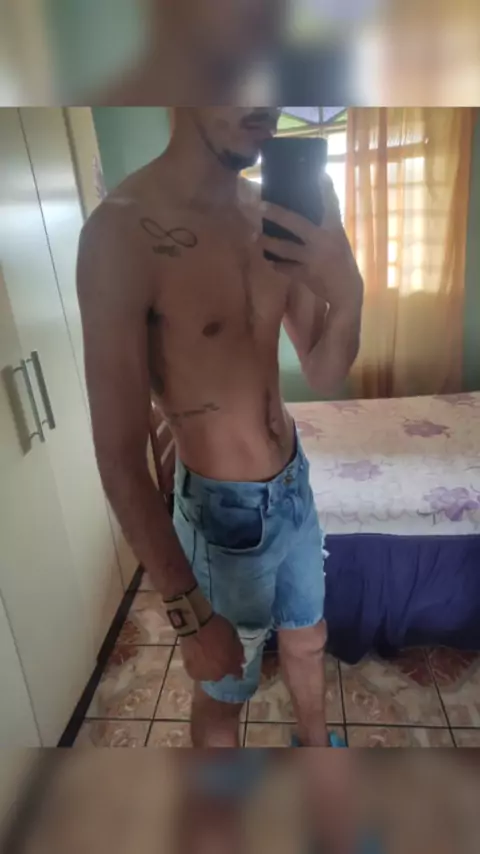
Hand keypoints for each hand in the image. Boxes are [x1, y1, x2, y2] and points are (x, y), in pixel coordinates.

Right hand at [180, 613, 244, 682]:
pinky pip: (197, 671)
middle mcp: (218, 675)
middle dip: (221, 666)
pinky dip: (197, 666)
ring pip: (209, 674)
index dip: (237, 668)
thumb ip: (238, 650)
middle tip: (216, 655)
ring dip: (209, 667)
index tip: (234, 664)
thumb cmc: (216, 627)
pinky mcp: (191, 673)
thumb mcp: (233, 635)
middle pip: (222, 673)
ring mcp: (204, 675)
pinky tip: (196, 656)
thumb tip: (241, 661)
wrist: (194, 626)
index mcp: (230, 665)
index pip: (237, 673)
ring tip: (204, 655)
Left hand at [259, 176, 362, 315]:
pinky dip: (274, 264)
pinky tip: (265, 258)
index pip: (330, 204)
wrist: (346, 291)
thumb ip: (326, 224)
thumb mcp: (338, 240)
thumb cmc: (341, 261)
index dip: (325, 189)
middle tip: (260, 205)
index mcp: (334, 230)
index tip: (319, 173)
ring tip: (255, 237)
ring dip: (267, 242)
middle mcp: (323, 241)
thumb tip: (310, 204)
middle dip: (276, 214)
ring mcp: (313, 258)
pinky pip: (285, 268)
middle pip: (296, 223)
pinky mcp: (306, 274)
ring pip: (285, 248)